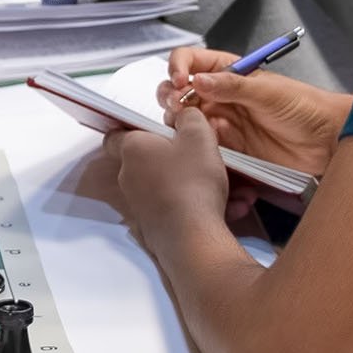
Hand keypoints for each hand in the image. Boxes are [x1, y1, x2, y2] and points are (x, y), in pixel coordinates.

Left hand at [101, 108, 232, 247]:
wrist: (191, 238)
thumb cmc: (192, 181)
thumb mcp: (199, 136)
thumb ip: (190, 118)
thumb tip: (183, 115)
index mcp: (133, 150)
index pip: (117, 134)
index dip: (134, 128)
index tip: (157, 129)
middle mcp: (129, 177)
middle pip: (155, 161)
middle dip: (186, 159)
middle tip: (210, 159)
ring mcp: (140, 204)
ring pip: (174, 186)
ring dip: (202, 185)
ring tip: (236, 190)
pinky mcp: (153, 227)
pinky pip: (180, 209)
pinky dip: (202, 206)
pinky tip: (231, 208)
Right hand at [155, 48, 348, 185]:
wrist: (326, 141)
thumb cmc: (305, 107)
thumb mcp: (268, 91)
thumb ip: (231, 85)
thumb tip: (197, 79)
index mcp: (229, 71)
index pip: (191, 60)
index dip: (178, 67)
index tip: (179, 80)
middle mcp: (221, 94)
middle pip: (180, 89)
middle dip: (171, 95)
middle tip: (176, 106)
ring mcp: (223, 119)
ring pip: (186, 116)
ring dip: (180, 120)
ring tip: (188, 125)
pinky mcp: (228, 144)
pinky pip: (201, 141)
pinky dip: (196, 141)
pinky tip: (206, 141)